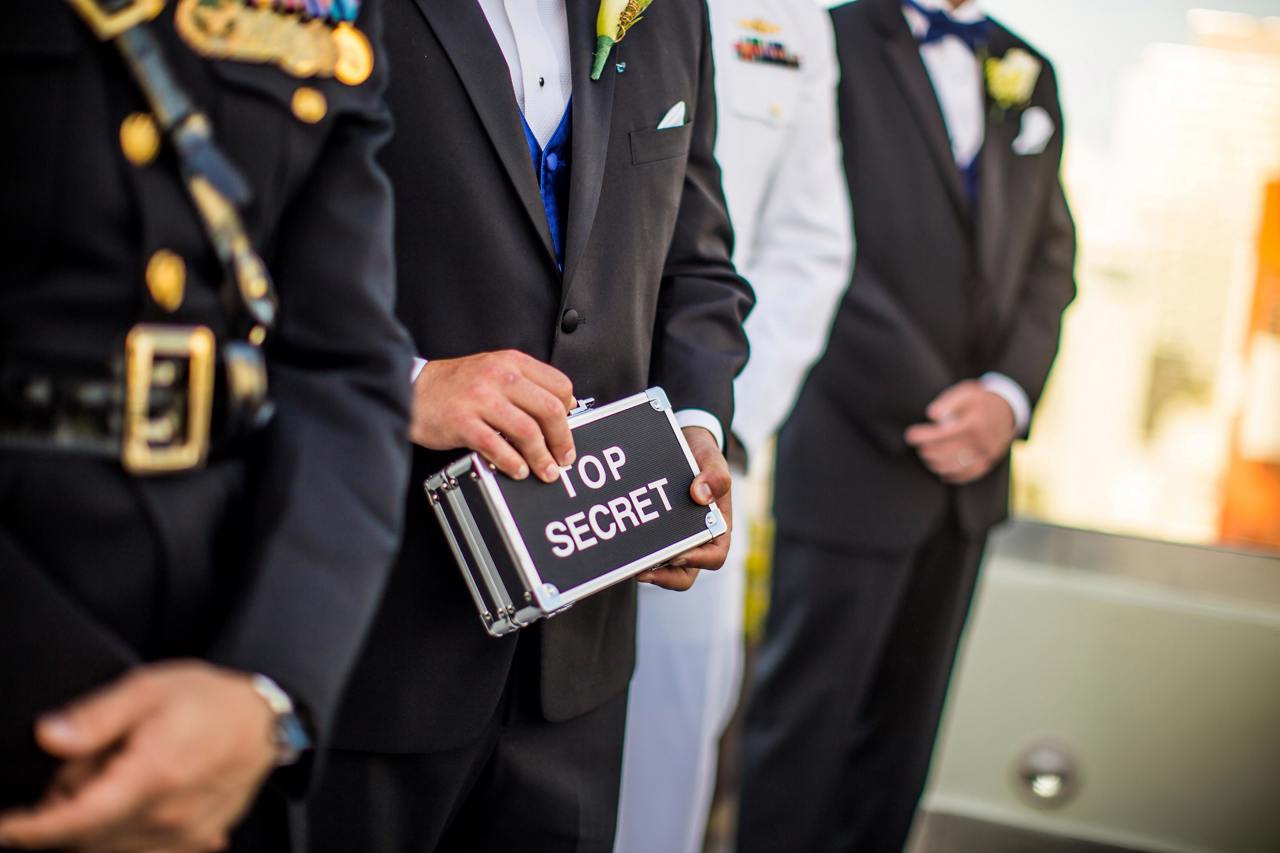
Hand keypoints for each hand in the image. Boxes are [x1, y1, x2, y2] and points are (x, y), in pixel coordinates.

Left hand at [0, 661, 278, 851]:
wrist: (267, 721)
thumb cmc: (211, 700)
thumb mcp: (149, 688)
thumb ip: (96, 716)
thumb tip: (49, 737)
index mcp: (152, 775)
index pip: (76, 820)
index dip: (31, 829)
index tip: (5, 829)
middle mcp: (167, 814)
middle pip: (87, 835)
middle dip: (65, 812)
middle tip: (79, 769)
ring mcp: (184, 834)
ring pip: (112, 847)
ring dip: (92, 825)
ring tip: (112, 778)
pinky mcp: (195, 841)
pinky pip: (141, 850)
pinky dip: (121, 834)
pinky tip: (133, 802)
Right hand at [410, 350, 576, 482]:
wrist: (413, 389)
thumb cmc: (454, 384)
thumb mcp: (494, 370)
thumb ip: (525, 384)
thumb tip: (563, 407)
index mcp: (511, 362)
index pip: (558, 385)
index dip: (570, 411)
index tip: (570, 428)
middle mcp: (499, 376)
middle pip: (549, 409)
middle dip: (562, 439)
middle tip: (564, 457)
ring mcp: (480, 399)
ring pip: (527, 431)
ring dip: (541, 457)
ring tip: (546, 471)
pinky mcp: (463, 422)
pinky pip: (497, 446)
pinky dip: (512, 462)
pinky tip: (518, 470)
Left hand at [637, 426, 731, 591]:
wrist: (685, 446)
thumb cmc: (703, 457)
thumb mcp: (712, 459)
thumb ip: (714, 475)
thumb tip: (700, 495)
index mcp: (718, 528)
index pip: (714, 557)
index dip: (697, 560)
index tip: (676, 554)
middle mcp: (698, 540)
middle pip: (685, 574)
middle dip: (665, 576)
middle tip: (642, 570)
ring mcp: (677, 540)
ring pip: (665, 570)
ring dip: (648, 571)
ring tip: (628, 563)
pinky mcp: (658, 535)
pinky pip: (649, 552)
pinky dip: (637, 553)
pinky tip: (619, 547)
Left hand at [904, 380, 1016, 484]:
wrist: (1009, 409)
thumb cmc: (982, 400)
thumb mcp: (967, 392)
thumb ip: (948, 402)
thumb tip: (931, 415)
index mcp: (973, 422)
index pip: (942, 433)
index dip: (923, 436)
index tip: (910, 436)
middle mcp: (981, 440)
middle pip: (947, 451)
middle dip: (928, 450)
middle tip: (918, 447)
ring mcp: (986, 452)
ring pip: (956, 465)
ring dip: (936, 463)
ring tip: (926, 456)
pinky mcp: (990, 461)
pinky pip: (970, 474)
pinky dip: (953, 475)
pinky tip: (941, 471)